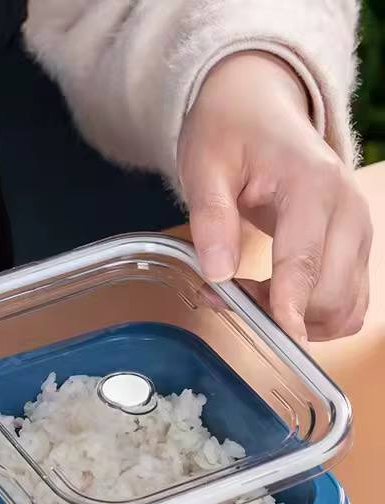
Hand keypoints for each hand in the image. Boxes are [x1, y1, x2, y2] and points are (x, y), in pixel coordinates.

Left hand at [178, 51, 371, 343]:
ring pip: (344, 307)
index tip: (278, 334)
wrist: (258, 109)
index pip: (307, 258)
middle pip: (332, 294)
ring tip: (248, 294)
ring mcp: (358, 233)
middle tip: (226, 294)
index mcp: (314, 185)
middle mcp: (349, 212)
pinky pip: (346, 303)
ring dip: (298, 319)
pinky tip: (273, 297)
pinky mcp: (354, 250)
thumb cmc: (230, 133)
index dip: (291, 303)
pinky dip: (312, 315)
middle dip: (282, 313)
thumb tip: (218, 275)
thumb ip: (211, 219)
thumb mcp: (204, 167)